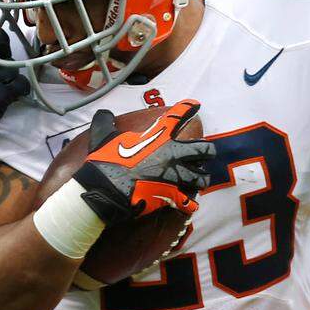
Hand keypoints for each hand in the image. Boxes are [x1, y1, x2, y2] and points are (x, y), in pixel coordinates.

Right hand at [73, 100, 213, 224]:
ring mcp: (173, 176)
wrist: (103, 190)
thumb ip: (105, 121)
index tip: (194, 105)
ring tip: (199, 179)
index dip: (188, 108)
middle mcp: (172, 155)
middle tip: (205, 152)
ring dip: (201, 178)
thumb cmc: (104, 162)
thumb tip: (103, 113)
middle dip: (207, 150)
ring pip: (200, 177)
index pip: (177, 116)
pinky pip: (188, 202)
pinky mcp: (169, 196)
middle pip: (203, 149)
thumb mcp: (102, 136)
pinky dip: (189, 204)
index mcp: (158, 137)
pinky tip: (189, 205)